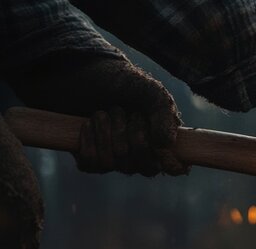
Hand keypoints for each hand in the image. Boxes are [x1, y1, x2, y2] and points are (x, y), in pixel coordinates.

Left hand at [9, 55, 186, 175]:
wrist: (80, 74)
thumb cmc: (121, 82)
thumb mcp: (148, 90)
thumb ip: (163, 113)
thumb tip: (167, 144)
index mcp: (162, 139)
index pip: (175, 166)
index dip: (167, 158)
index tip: (153, 137)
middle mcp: (142, 154)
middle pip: (141, 166)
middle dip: (130, 134)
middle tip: (121, 110)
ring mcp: (115, 159)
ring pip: (115, 164)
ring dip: (107, 134)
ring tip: (102, 113)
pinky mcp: (91, 159)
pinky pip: (92, 165)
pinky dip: (89, 142)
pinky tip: (87, 124)